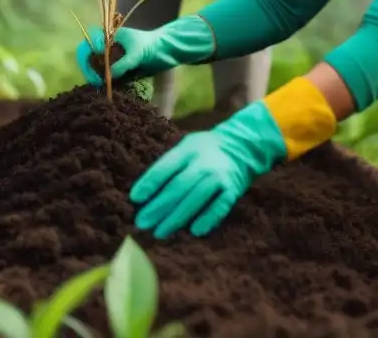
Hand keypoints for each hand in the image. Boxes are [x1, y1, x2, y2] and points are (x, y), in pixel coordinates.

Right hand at [75, 26, 171, 87]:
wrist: (168, 49)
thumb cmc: (153, 45)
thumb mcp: (137, 54)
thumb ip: (123, 64)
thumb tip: (109, 76)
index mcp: (110, 36)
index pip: (88, 44)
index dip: (85, 58)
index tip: (94, 71)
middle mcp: (108, 46)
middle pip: (89, 57)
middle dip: (89, 70)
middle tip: (97, 83)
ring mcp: (114, 57)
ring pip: (97, 67)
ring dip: (96, 77)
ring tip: (101, 87)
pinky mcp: (120, 68)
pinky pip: (107, 75)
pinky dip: (106, 81)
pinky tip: (108, 88)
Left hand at [129, 101, 286, 238]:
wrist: (242, 146)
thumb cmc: (204, 150)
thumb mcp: (186, 147)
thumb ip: (168, 165)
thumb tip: (143, 193)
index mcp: (188, 150)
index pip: (166, 166)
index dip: (150, 182)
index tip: (135, 199)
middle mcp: (203, 163)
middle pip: (178, 186)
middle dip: (159, 206)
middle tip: (142, 223)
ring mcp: (219, 177)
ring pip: (195, 198)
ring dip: (177, 217)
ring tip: (159, 231)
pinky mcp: (232, 190)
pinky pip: (219, 206)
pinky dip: (208, 218)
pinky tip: (195, 231)